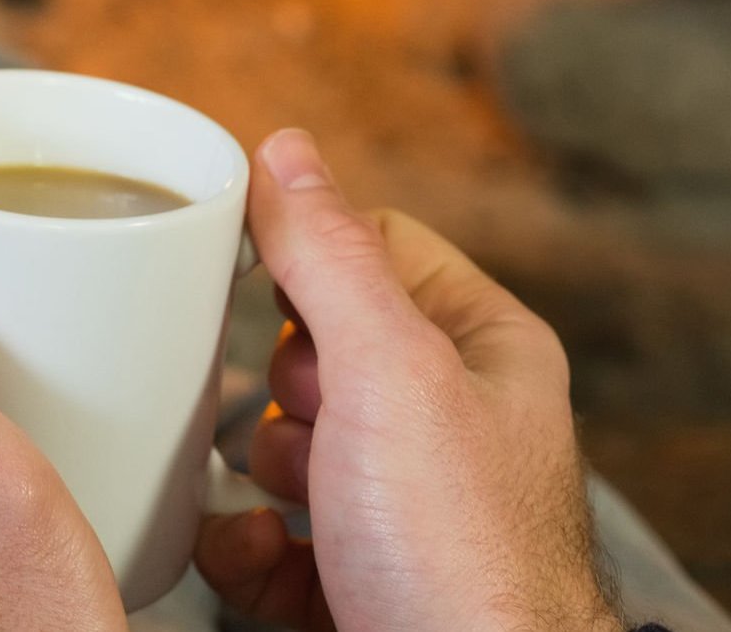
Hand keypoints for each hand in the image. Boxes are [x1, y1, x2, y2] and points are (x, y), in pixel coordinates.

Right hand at [195, 130, 622, 631]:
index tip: (257, 284)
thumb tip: (284, 149)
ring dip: (262, 472)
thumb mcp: (391, 373)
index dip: (309, 263)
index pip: (376, 246)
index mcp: (484, 350)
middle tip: (315, 422)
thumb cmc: (462, 557)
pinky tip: (259, 555)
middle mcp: (453, 423)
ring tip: (296, 500)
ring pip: (286, 446)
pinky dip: (247, 548)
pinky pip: (267, 538)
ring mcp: (405, 509)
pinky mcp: (358, 582)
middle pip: (317, 349)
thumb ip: (331, 256)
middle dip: (282, 389)